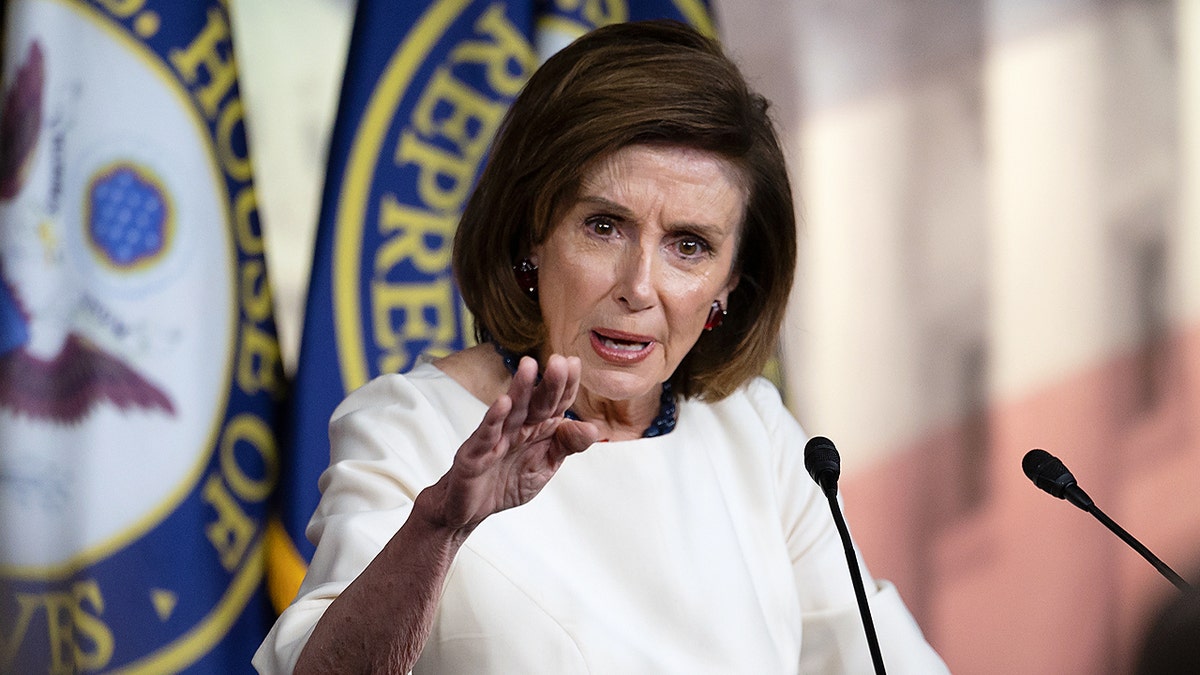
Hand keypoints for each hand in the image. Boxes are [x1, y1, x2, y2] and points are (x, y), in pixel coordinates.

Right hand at [418, 354, 598, 530]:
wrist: (470, 510)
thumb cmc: (507, 482)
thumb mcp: (544, 467)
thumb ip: (566, 446)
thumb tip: (592, 428)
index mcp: (538, 428)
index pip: (556, 403)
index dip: (566, 385)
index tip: (574, 363)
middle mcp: (518, 427)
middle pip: (536, 402)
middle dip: (548, 383)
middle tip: (558, 361)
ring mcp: (495, 438)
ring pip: (511, 411)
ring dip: (520, 389)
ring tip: (529, 366)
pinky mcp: (475, 454)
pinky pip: (486, 434)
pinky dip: (494, 419)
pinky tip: (503, 402)